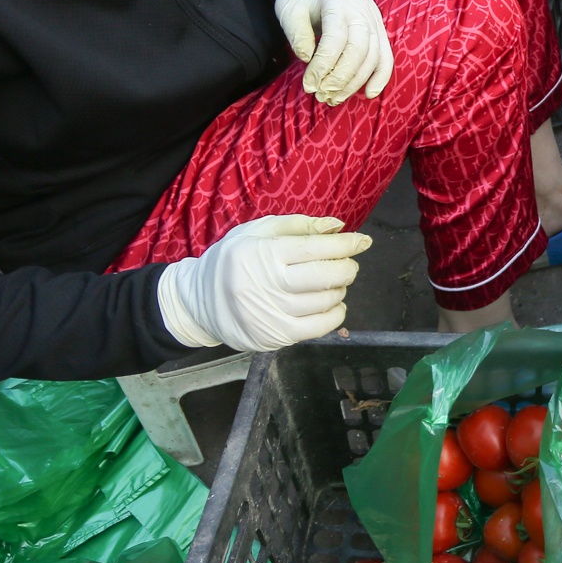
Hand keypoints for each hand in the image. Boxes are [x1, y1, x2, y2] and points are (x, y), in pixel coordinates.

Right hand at [158, 215, 371, 350]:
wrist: (199, 303)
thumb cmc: (232, 261)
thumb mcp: (257, 232)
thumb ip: (299, 226)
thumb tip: (338, 226)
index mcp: (262, 253)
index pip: (315, 247)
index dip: (345, 244)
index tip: (362, 241)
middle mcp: (267, 284)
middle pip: (326, 275)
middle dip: (347, 267)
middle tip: (348, 263)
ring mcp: (272, 313)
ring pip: (326, 300)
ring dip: (340, 289)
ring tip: (334, 282)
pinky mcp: (276, 336)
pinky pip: (320, 327)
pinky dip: (336, 314)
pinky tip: (334, 304)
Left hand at [274, 0, 393, 104]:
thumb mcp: (288, 8)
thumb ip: (296, 34)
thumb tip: (308, 60)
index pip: (336, 37)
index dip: (323, 65)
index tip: (309, 85)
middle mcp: (361, 9)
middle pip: (359, 49)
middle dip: (340, 78)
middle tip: (321, 95)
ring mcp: (374, 19)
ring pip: (374, 57)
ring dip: (355, 83)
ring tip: (334, 98)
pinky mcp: (379, 30)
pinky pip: (386, 56)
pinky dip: (380, 77)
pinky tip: (368, 94)